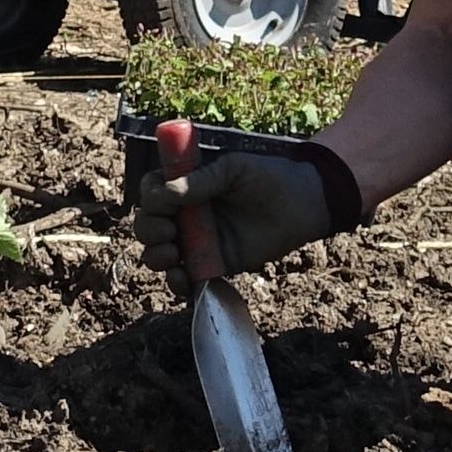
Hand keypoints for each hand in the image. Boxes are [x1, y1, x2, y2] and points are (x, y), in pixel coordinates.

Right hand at [129, 130, 361, 287]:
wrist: (303, 204)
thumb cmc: (269, 177)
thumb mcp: (234, 169)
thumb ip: (202, 179)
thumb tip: (168, 192)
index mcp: (186, 185)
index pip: (152, 192)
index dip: (149, 199)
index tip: (163, 202)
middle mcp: (186, 214)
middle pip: (148, 225)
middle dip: (149, 230)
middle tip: (170, 230)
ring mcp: (198, 241)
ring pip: (159, 254)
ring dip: (156, 256)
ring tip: (174, 253)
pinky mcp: (214, 265)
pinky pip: (186, 278)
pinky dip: (177, 283)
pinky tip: (182, 279)